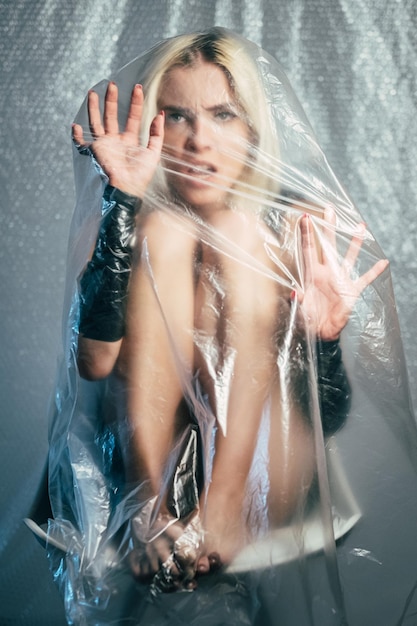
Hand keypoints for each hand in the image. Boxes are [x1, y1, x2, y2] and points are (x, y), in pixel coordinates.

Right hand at [72, 82, 163, 197]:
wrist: (125, 189)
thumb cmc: (140, 176)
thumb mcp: (154, 153)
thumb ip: (157, 134)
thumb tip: (160, 114)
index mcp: (130, 141)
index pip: (133, 117)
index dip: (136, 103)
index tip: (138, 88)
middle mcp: (116, 141)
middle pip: (112, 116)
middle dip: (112, 100)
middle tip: (112, 84)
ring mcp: (104, 146)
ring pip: (96, 122)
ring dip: (94, 108)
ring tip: (93, 92)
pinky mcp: (93, 152)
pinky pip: (81, 143)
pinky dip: (76, 136)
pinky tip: (74, 126)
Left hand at [295, 209, 388, 340]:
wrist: (321, 332)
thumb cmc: (308, 319)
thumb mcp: (301, 310)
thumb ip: (299, 301)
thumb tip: (295, 293)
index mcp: (311, 275)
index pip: (308, 250)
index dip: (306, 235)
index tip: (304, 217)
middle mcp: (326, 272)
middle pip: (327, 246)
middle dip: (328, 227)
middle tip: (329, 209)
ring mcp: (340, 280)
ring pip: (349, 257)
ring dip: (355, 242)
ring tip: (361, 225)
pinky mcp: (351, 291)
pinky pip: (364, 279)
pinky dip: (373, 272)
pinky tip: (383, 262)